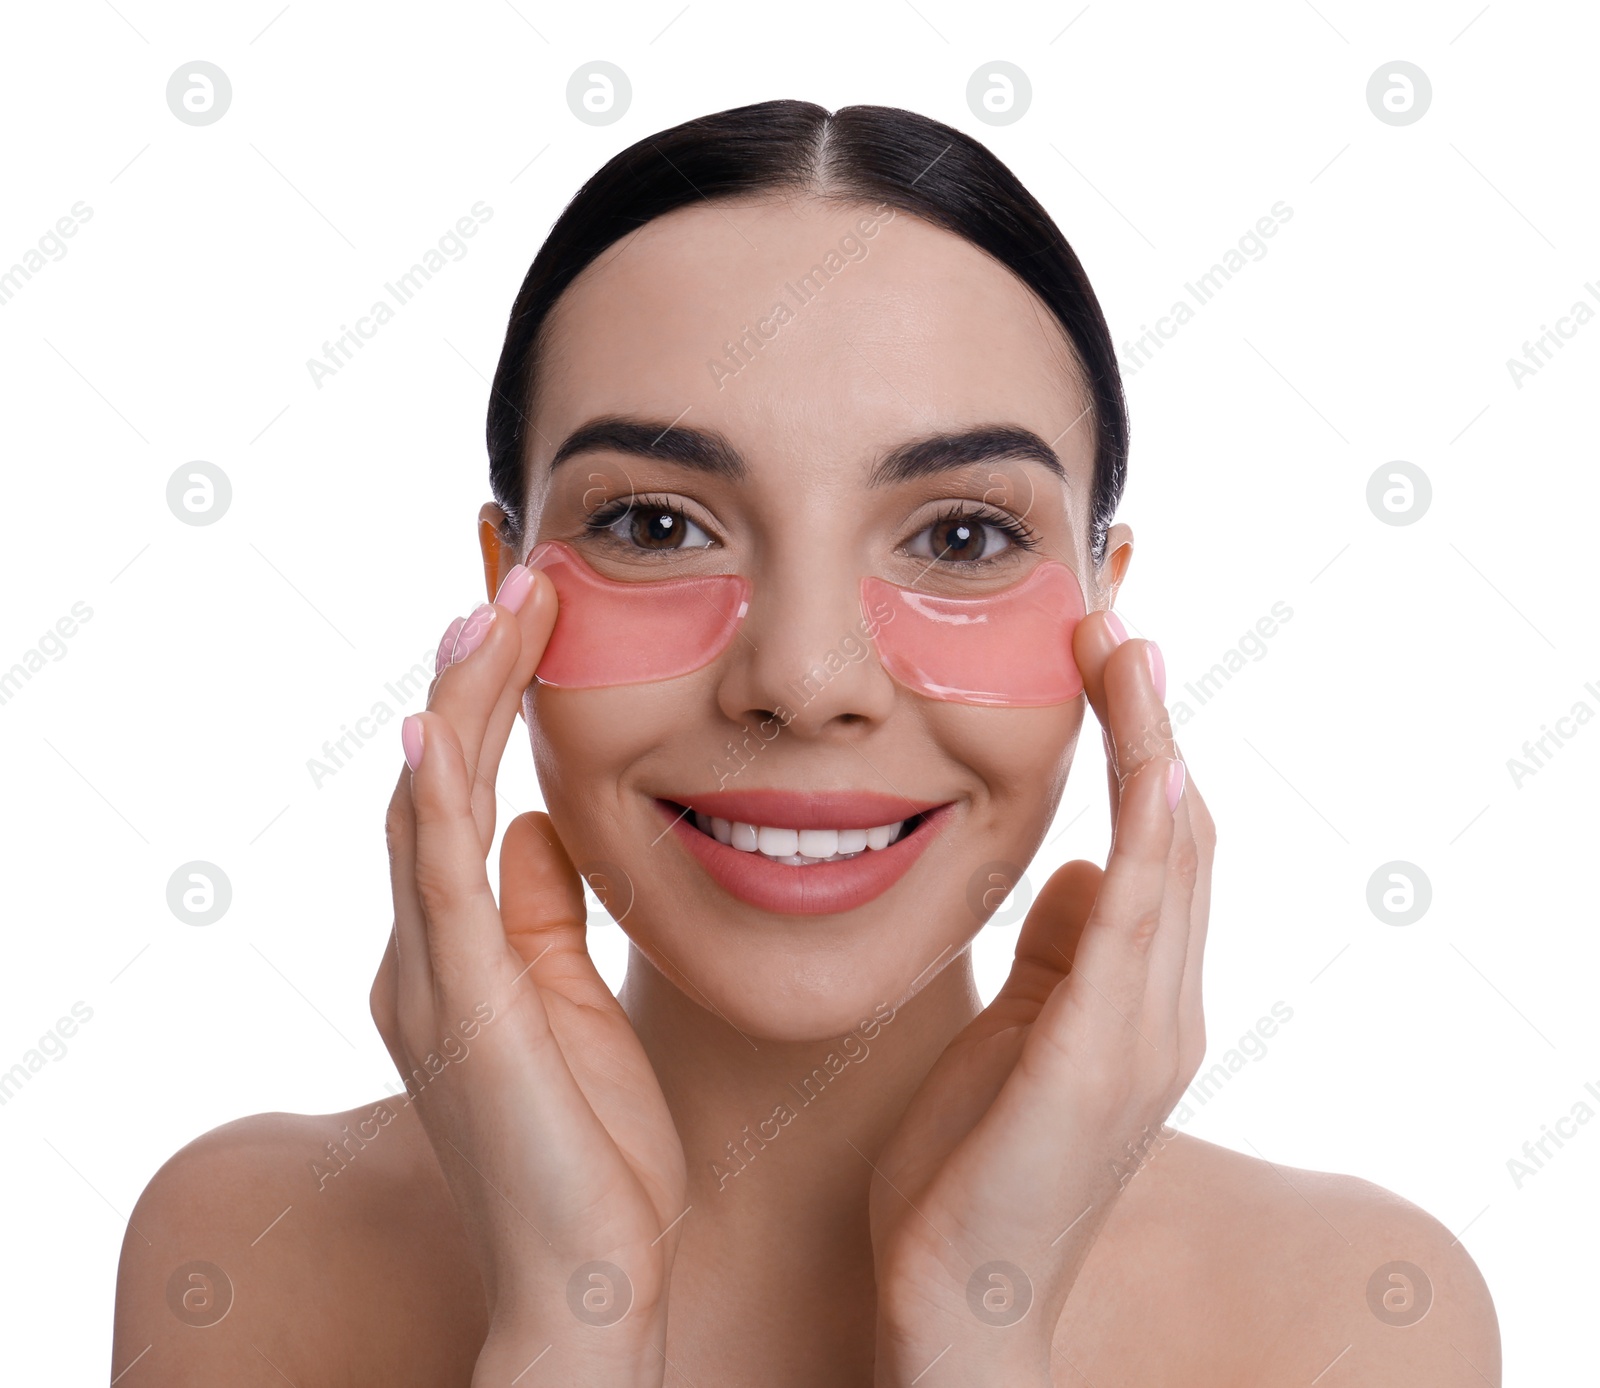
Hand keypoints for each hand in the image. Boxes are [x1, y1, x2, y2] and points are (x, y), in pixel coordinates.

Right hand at [369, 568, 686, 1386]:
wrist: (593, 1279)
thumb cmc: (597, 1151)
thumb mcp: (573, 1004)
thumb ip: (542, 914)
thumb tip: (538, 823)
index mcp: (458, 949)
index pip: (464, 794)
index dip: (488, 703)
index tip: (533, 617)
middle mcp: (425, 950)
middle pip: (438, 777)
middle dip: (474, 674)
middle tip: (517, 577)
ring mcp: (429, 977)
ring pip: (431, 805)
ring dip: (463, 701)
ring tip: (500, 606)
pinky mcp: (456, 1008)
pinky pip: (439, 880)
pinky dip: (439, 797)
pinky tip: (442, 727)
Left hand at [868, 612, 1214, 1385]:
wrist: (961, 1297)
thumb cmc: (972, 1163)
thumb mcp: (1016, 1033)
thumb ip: (1059, 954)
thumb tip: (1080, 869)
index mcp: (1138, 993)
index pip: (1157, 839)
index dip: (1139, 740)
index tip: (1099, 647)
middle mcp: (1164, 1003)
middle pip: (1182, 828)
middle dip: (1148, 716)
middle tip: (1112, 610)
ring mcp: (1147, 1033)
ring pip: (1174, 858)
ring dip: (1152, 745)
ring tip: (1123, 644)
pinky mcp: (1105, 1062)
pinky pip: (1140, 928)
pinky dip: (1148, 839)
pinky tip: (1143, 767)